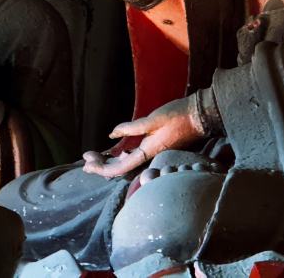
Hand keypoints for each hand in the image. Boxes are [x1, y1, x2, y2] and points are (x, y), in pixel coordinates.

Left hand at [81, 97, 203, 178]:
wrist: (199, 115)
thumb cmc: (177, 115)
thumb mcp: (152, 119)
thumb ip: (131, 127)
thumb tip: (112, 135)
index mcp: (148, 152)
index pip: (120, 168)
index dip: (102, 168)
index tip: (87, 162)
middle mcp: (150, 157)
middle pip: (121, 168)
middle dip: (102, 166)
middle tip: (85, 160)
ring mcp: (152, 154)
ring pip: (127, 164)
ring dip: (109, 162)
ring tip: (94, 157)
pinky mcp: (155, 148)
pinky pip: (134, 158)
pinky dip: (121, 157)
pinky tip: (114, 153)